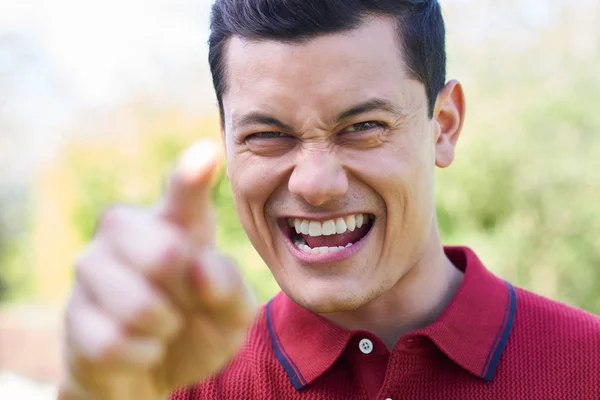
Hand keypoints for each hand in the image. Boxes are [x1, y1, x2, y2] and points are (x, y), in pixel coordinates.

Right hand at [59, 140, 256, 399]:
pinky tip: (141, 347)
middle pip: (164, 254)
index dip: (192, 176)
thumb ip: (230, 286)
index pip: (183, 193)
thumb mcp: (233, 313)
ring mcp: (92, 268)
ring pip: (140, 306)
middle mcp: (127, 232)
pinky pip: (116, 343)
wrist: (157, 371)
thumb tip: (200, 266)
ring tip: (164, 326)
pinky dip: (142, 356)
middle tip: (187, 303)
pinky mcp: (73, 314)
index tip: (207, 152)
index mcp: (174, 222)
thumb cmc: (199, 325)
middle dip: (187, 295)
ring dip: (165, 329)